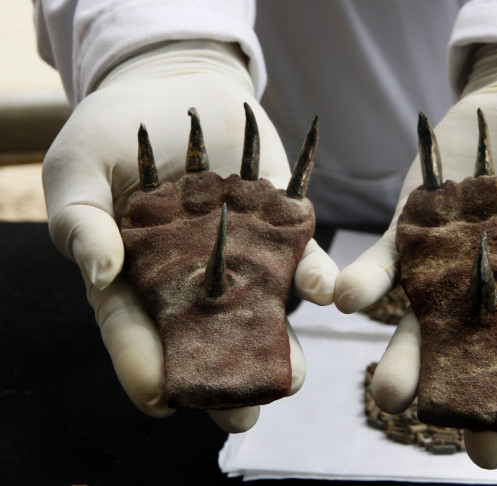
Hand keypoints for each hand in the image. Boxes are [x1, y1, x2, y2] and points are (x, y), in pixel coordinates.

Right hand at [42, 40, 337, 431]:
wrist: (177, 83)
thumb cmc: (113, 129)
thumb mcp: (79, 168)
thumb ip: (80, 221)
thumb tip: (100, 274)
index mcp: (134, 274)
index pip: (134, 329)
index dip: (143, 364)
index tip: (161, 398)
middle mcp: (190, 276)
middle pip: (203, 337)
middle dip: (221, 378)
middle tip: (241, 418)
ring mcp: (236, 255)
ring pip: (257, 310)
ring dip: (277, 343)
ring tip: (292, 378)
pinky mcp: (276, 226)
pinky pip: (296, 256)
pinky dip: (310, 272)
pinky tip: (323, 289)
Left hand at [335, 45, 496, 467]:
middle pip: (495, 356)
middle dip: (485, 403)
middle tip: (480, 450)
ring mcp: (455, 265)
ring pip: (430, 327)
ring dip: (410, 361)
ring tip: (393, 398)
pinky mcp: (413, 231)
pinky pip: (387, 264)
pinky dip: (368, 282)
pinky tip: (349, 300)